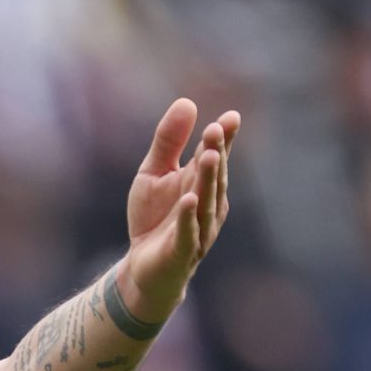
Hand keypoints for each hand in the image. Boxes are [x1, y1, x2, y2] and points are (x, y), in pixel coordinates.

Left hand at [118, 98, 240, 323]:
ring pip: (206, 203)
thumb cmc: (153, 218)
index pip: (215, 157)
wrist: (141, 268)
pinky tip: (189, 200)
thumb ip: (168, 142)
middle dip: (216, 154)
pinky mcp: (181, 252)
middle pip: (213, 177)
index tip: (230, 118)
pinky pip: (187, 233)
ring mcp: (198, 229)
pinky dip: (188, 217)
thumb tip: (187, 102)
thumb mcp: (153, 173)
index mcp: (202, 183)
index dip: (223, 139)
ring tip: (211, 157)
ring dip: (209, 181)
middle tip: (216, 130)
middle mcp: (207, 205)